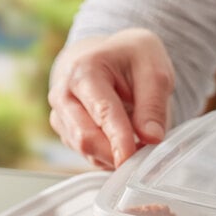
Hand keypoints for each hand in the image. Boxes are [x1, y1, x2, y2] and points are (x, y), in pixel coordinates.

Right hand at [48, 28, 174, 168]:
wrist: (109, 58)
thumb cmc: (131, 60)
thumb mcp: (154, 70)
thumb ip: (154, 105)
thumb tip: (152, 138)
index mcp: (84, 71)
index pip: (102, 113)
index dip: (119, 140)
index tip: (134, 157)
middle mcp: (64, 95)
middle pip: (85, 139)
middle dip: (116, 154)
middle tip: (146, 156)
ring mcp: (62, 116)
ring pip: (86, 152)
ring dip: (115, 157)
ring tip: (139, 144)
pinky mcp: (67, 134)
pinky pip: (89, 156)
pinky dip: (110, 158)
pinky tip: (125, 143)